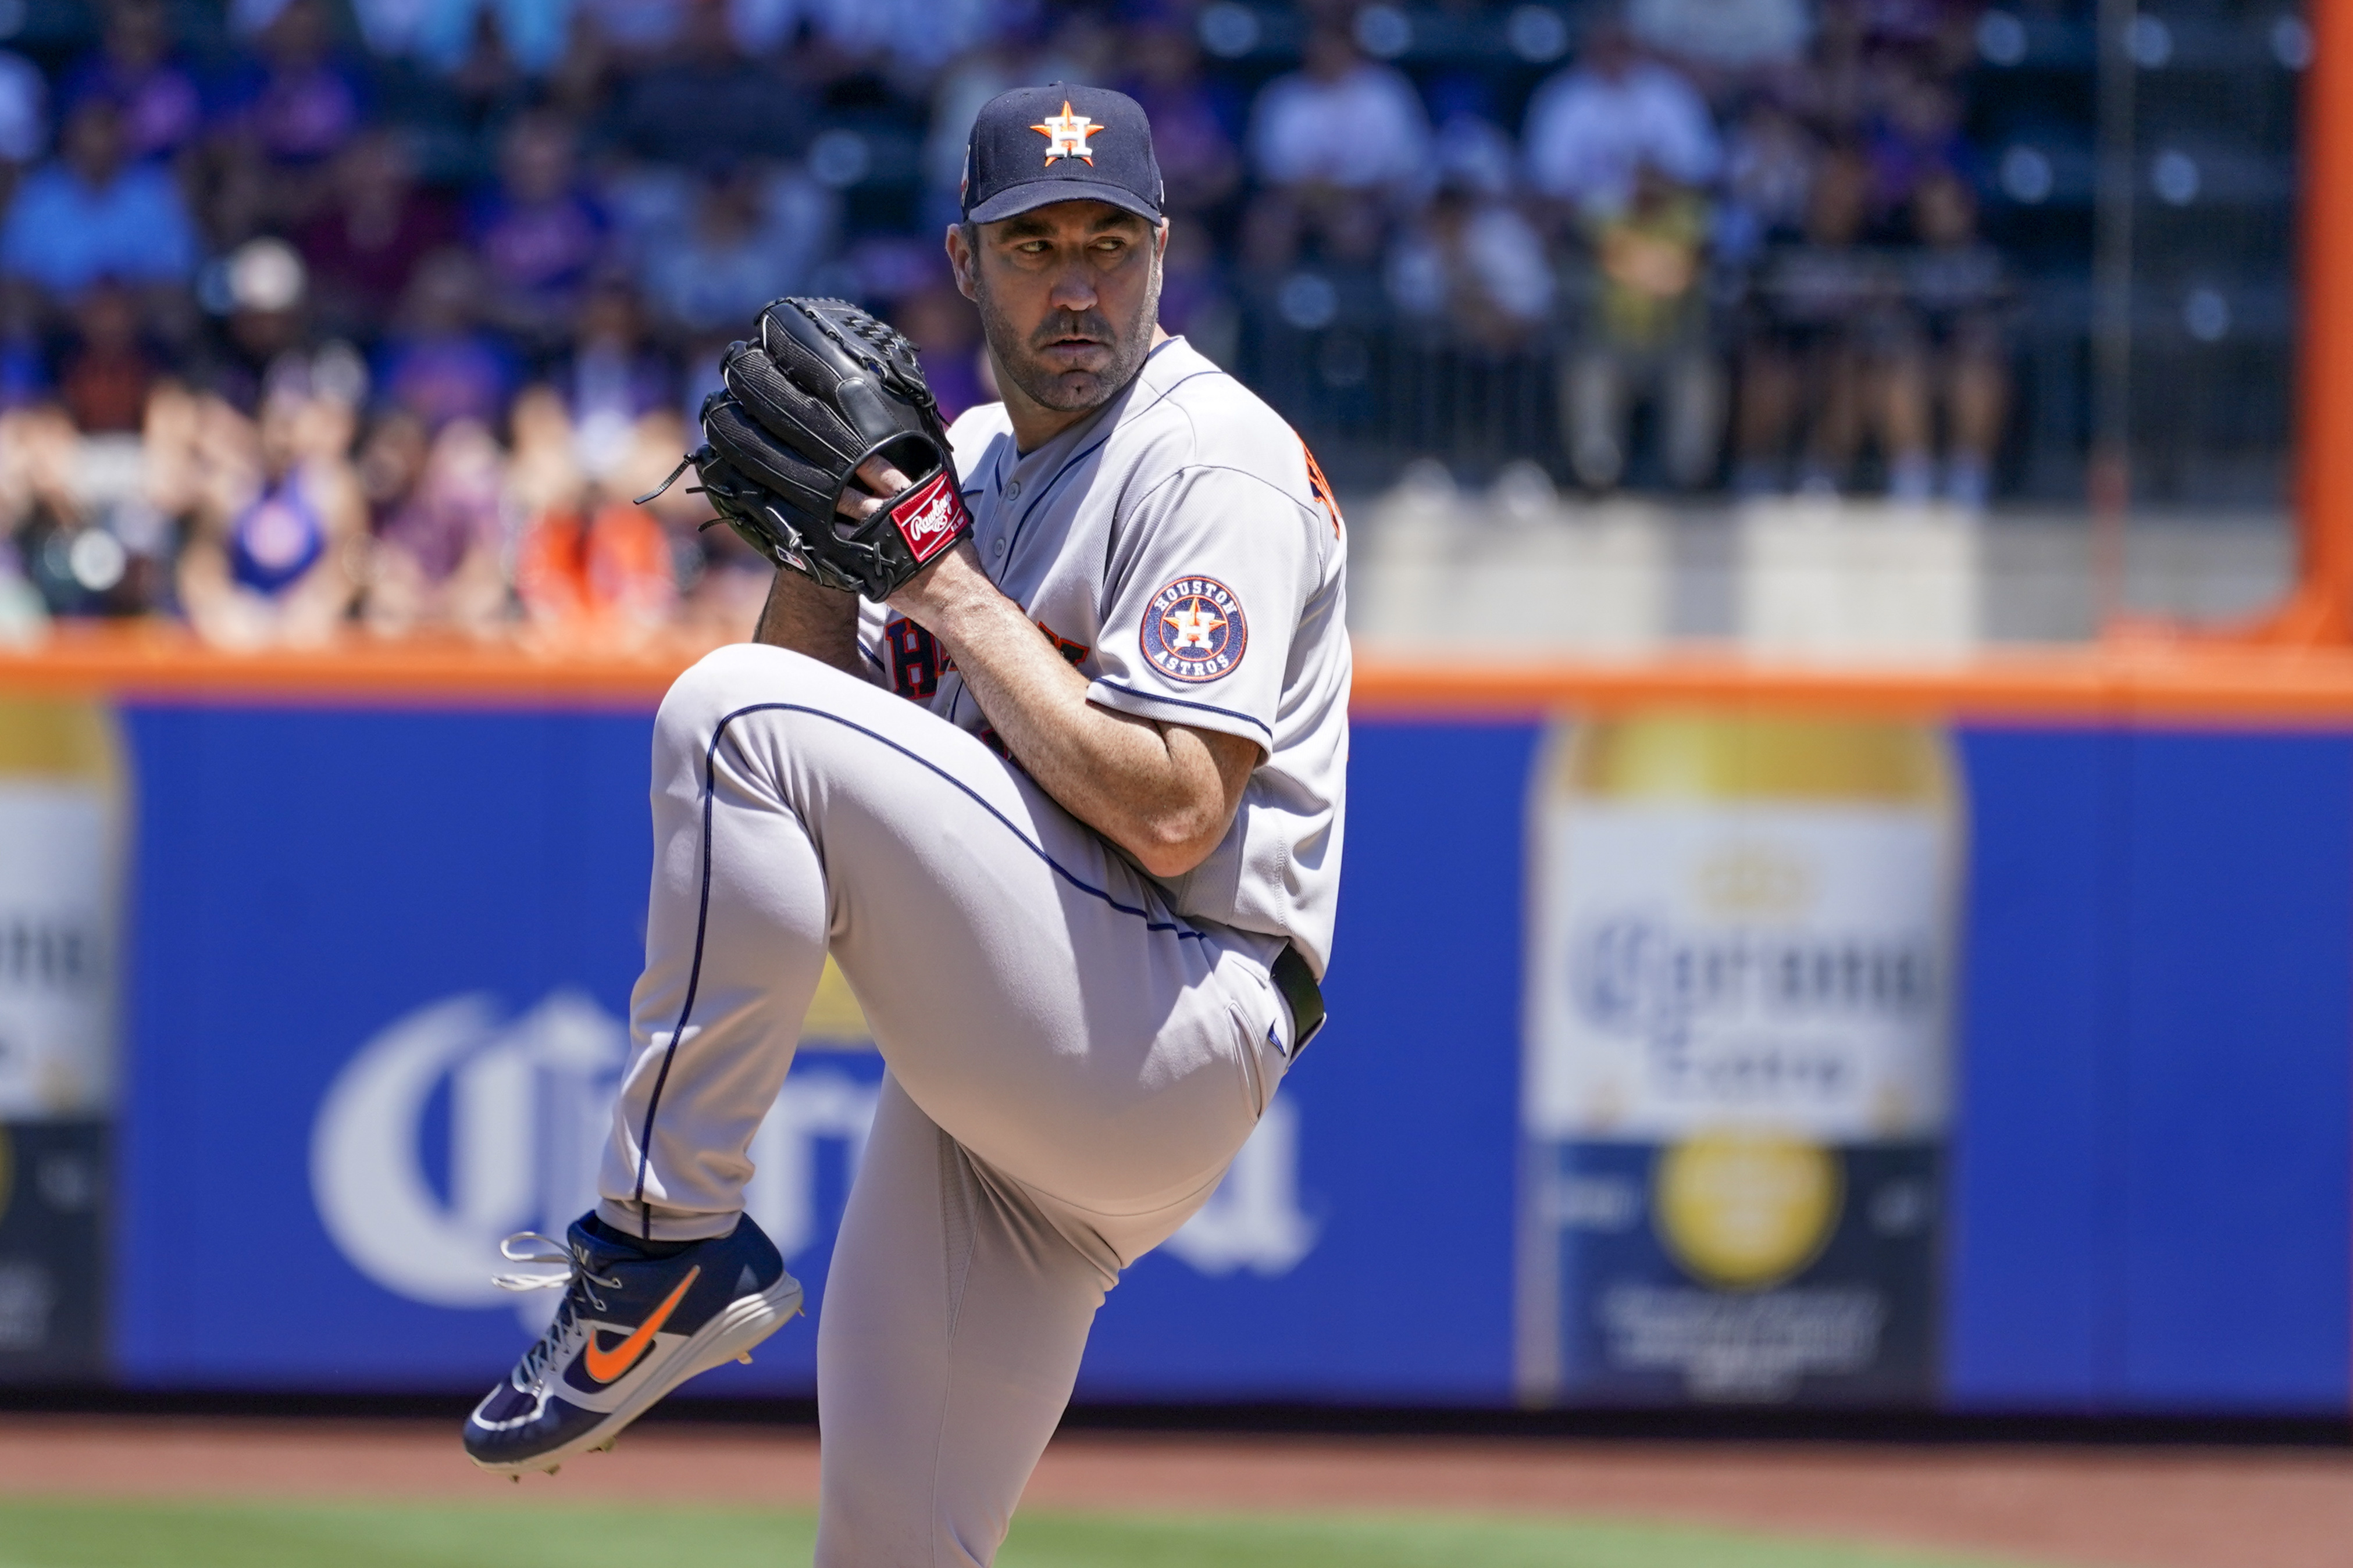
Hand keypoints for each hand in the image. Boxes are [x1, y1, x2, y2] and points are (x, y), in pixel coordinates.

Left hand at [836, 455, 985, 623]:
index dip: (861, 461)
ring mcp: (872, 542)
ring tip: (817, 511)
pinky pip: (838, 552)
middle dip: (834, 487)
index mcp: (910, 498)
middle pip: (849, 493)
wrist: (956, 598)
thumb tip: (923, 484)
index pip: (879, 469)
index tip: (848, 455)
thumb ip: (930, 498)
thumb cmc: (957, 562)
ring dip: (825, 516)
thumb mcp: (949, 518)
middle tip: (823, 483)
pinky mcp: (864, 568)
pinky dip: (830, 545)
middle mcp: (887, 516)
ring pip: (838, 522)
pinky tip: (824, 541)